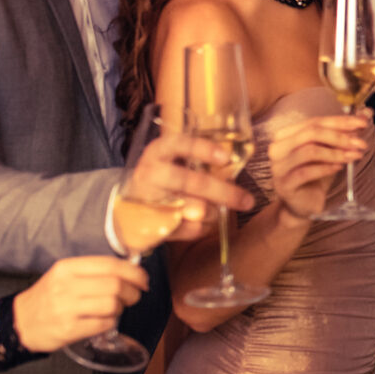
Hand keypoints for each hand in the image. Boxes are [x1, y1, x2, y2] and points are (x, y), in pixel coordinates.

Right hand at [12, 256, 148, 351]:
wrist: (19, 322)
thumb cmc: (48, 297)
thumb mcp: (63, 275)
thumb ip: (92, 271)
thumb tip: (130, 271)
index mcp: (67, 268)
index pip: (109, 265)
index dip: (133, 272)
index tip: (143, 279)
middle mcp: (66, 285)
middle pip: (115, 285)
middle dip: (132, 291)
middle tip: (134, 296)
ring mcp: (66, 308)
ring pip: (112, 304)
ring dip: (122, 307)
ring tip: (117, 308)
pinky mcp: (68, 329)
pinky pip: (103, 324)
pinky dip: (111, 322)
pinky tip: (106, 320)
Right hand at [120, 129, 255, 241]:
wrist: (127, 208)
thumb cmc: (163, 180)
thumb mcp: (174, 162)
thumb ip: (199, 163)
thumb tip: (232, 169)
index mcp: (158, 151)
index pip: (179, 144)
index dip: (203, 149)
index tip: (226, 158)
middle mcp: (151, 172)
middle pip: (191, 181)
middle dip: (223, 192)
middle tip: (247, 201)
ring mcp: (149, 200)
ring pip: (192, 208)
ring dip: (212, 213)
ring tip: (216, 212)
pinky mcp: (152, 224)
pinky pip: (187, 229)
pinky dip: (201, 228)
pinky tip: (202, 224)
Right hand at [263, 113, 374, 220]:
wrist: (303, 205)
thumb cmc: (316, 175)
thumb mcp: (330, 151)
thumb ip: (343, 133)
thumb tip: (365, 114)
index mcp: (286, 134)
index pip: (315, 121)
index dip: (340, 121)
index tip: (363, 123)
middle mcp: (278, 148)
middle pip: (311, 133)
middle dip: (340, 137)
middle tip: (360, 143)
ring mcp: (278, 166)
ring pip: (310, 151)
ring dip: (336, 153)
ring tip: (353, 156)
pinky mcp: (284, 184)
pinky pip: (306, 172)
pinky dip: (326, 168)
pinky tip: (339, 168)